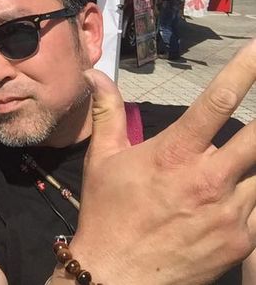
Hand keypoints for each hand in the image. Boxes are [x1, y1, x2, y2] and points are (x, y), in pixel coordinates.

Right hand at [68, 39, 255, 283]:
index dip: (245, 71)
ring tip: (225, 167)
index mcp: (175, 154)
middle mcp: (210, 180)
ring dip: (251, 164)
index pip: (217, 102)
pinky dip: (250, 195)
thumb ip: (108, 111)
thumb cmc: (107, 213)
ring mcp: (231, 213)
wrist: (118, 275)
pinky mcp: (243, 241)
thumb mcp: (103, 158)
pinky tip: (228, 197)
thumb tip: (95, 74)